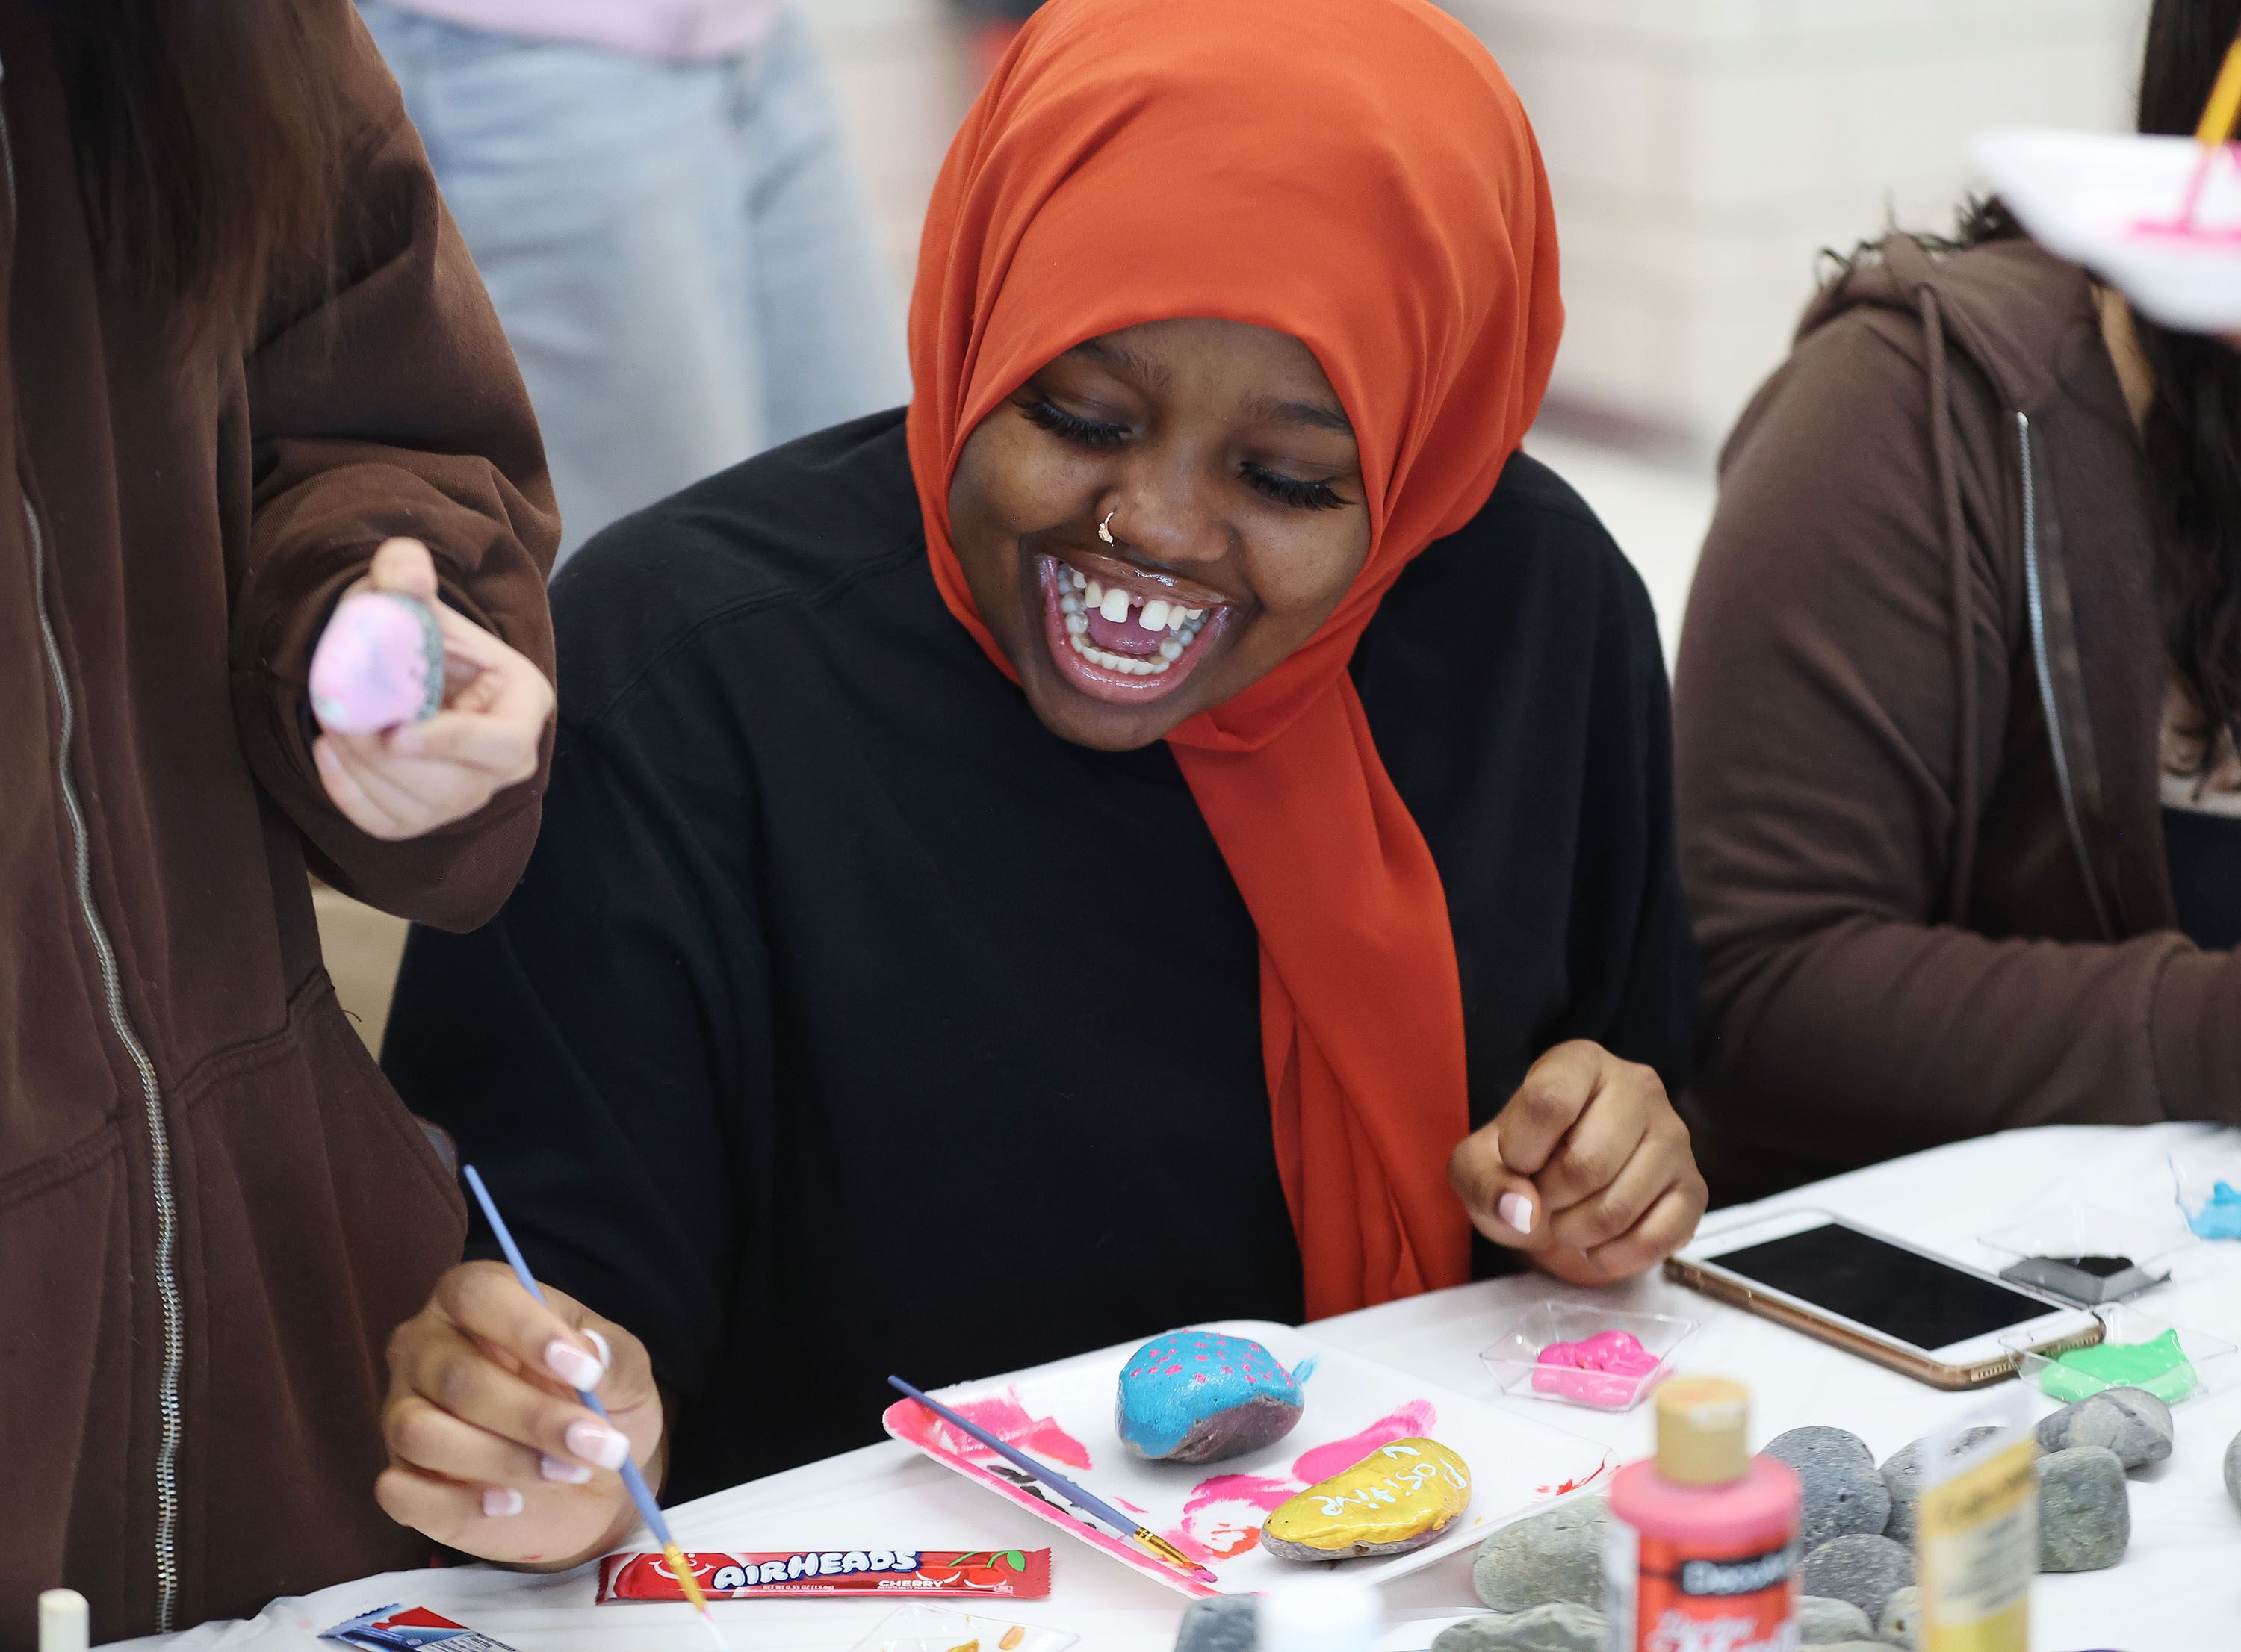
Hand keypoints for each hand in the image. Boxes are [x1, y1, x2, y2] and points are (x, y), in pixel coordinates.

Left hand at [314, 537, 552, 840]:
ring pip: (420, 809)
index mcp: (522, 705)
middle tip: (342, 722)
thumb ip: (406, 574)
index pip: (504, 743)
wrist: (401, 668)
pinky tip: (328, 753)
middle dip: (391, 762)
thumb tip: (405, 573)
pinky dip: (351, 796)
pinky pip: (390, 824)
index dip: (453, 742)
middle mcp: (508, 762)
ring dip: (364, 773)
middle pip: (459, 786)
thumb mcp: (412, 596)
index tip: (398, 733)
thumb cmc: (414, 631)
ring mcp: (470, 795)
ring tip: (332, 726)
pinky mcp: (428, 816)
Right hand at [377, 1261, 663, 1567]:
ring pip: (421, 1433)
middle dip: (534, 1416)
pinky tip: (510, 1503)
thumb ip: (613, 1357)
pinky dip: (458, 1502)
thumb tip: (592, 1351)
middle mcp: (426, 1349)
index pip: (475, 1295)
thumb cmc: (599, 1403)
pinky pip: (400, 1492)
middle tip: (596, 1442)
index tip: (586, 1371)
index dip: (527, 1330)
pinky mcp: (403, 1480)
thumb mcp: (626, 1371)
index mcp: (475, 1300)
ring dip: (503, 1459)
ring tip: (568, 1471)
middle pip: (456, 1376)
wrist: (592, 1478)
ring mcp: (403, 1414)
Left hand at [1447, 1040, 1706, 1285]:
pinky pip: (1654, 1239)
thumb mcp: (1478, 1165)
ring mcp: (1674, 1137)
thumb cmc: (1522, 1164)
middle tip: (1545, 1194)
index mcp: (1581, 1062)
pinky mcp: (1694, 1188)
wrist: (1560, 1193)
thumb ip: (1484, 1181)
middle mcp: (1638, 1087)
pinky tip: (1598, 1241)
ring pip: (1618, 1208)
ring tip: (1569, 1215)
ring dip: (1576, 1231)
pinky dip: (1613, 1256)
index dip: (1521, 1151)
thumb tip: (1523, 1210)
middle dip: (1550, 1197)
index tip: (1517, 1161)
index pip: (1548, 1102)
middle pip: (1586, 1164)